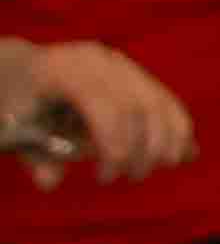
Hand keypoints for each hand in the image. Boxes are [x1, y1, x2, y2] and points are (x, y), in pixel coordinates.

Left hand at [34, 42, 193, 180]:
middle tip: (133, 177)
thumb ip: (36, 155)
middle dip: (143, 148)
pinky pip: (167, 100)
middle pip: (139, 105)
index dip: (115, 144)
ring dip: (168, 141)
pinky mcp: (137, 74)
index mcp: (63, 69)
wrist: (26, 72)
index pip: (105, 105)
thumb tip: (50, 182)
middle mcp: (97, 61)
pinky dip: (178, 129)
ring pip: (160, 102)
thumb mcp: (17, 128)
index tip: (105, 177)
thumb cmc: (19, 103)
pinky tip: (179, 155)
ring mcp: (120, 65)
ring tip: (158, 167)